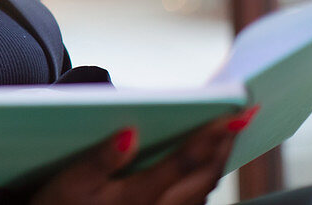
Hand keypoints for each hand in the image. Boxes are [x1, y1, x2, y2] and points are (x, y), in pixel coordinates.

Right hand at [27, 106, 257, 204]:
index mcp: (137, 197)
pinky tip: (205, 168)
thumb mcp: (69, 183)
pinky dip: (205, 180)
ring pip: (203, 192)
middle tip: (242, 116)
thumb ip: (100, 159)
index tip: (235, 114)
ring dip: (219, 162)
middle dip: (224, 145)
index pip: (184, 162)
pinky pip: (192, 202)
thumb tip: (131, 132)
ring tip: (229, 135)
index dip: (212, 136)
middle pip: (204, 177)